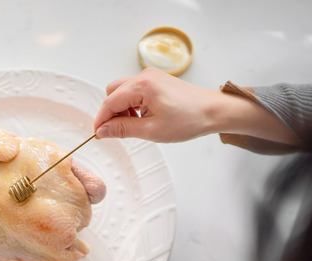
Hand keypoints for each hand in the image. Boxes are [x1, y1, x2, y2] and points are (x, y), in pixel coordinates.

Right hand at [93, 67, 297, 145]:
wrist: (213, 111)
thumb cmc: (189, 119)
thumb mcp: (151, 130)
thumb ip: (123, 129)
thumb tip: (102, 131)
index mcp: (142, 86)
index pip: (110, 102)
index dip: (101, 120)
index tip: (98, 134)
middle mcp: (144, 76)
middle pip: (113, 92)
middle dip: (111, 112)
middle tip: (119, 131)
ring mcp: (151, 76)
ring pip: (122, 90)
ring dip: (122, 108)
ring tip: (134, 125)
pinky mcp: (156, 80)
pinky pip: (134, 90)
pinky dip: (132, 104)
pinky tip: (142, 117)